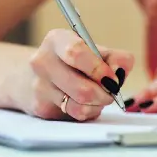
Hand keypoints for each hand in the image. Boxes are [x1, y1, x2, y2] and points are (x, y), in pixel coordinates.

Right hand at [10, 29, 133, 120]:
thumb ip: (116, 57)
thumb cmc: (73, 62)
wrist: (37, 77)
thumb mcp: (94, 51)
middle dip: (104, 93)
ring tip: (99, 96)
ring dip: (98, 104)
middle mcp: (42, 62)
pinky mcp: (40, 108)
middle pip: (81, 88)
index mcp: (56, 40)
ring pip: (79, 105)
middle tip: (112, 91)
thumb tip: (120, 71)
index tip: (113, 78)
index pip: (76, 53)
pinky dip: (88, 111)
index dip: (99, 69)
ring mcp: (39, 86)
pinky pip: (75, 115)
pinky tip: (86, 103)